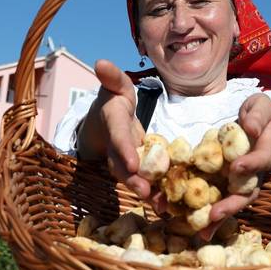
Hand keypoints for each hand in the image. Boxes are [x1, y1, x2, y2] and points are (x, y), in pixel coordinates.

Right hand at [76, 59, 150, 198]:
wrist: (104, 123)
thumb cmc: (114, 100)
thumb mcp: (115, 86)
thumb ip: (112, 77)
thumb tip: (100, 62)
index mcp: (112, 123)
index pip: (118, 137)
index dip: (124, 149)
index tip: (131, 163)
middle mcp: (116, 145)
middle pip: (122, 165)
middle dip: (134, 179)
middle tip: (147, 192)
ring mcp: (124, 160)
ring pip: (133, 178)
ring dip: (147, 192)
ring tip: (163, 206)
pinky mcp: (135, 169)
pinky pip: (144, 182)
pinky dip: (155, 194)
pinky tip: (169, 207)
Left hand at [199, 93, 270, 239]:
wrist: (261, 127)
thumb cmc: (260, 114)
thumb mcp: (261, 105)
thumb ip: (257, 114)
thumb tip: (251, 128)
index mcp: (267, 148)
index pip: (261, 158)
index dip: (251, 164)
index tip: (236, 167)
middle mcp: (257, 171)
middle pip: (249, 192)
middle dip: (232, 204)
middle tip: (215, 214)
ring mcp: (244, 181)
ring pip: (235, 202)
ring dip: (221, 217)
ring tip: (203, 231)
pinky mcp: (230, 184)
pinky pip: (222, 199)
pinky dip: (211, 215)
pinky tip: (198, 227)